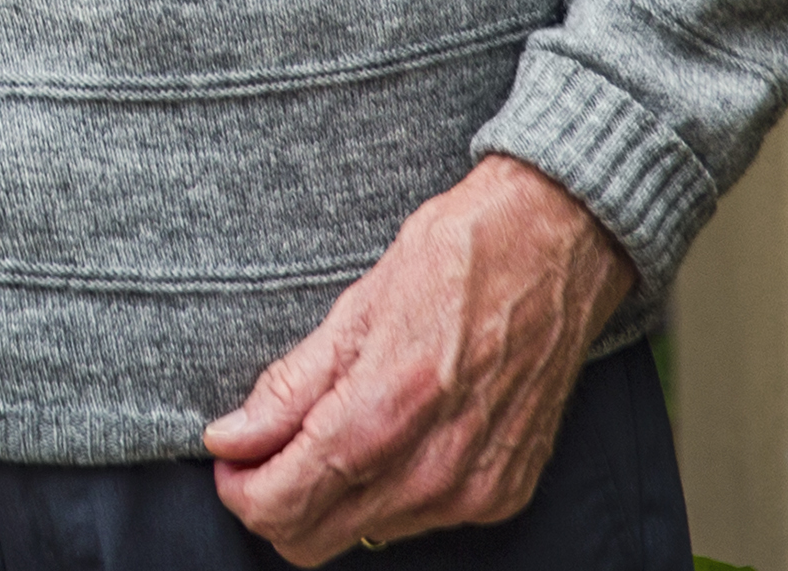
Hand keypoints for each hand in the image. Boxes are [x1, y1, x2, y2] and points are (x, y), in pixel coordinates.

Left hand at [201, 156, 633, 563]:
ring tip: (333, 427)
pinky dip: (386, 492)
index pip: (286, 502)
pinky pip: (418, 522)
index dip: (241, 492)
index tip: (230, 460)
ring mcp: (475, 490)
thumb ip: (289, 388)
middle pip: (316, 540)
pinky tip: (391, 435)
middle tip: (266, 449)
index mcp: (389, 410)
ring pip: (364, 535)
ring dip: (331, 498)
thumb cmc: (456, 259)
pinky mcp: (503, 495)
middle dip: (275, 503)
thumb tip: (231, 439)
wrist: (556, 248)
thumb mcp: (354, 307)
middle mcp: (437, 469)